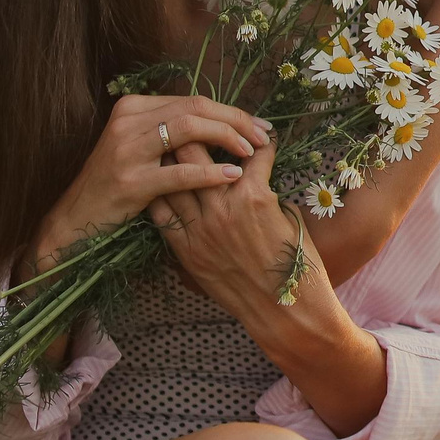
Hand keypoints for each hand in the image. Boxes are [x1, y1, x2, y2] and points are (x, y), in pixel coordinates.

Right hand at [31, 94, 273, 269]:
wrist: (77, 217)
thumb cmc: (117, 182)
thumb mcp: (140, 146)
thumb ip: (171, 129)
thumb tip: (223, 121)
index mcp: (133, 107)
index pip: (192, 100)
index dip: (231, 111)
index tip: (259, 125)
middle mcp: (128, 120)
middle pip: (195, 109)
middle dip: (236, 121)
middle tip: (263, 136)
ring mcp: (127, 150)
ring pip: (188, 129)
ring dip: (226, 138)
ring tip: (250, 152)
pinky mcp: (131, 181)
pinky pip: (180, 172)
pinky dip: (210, 172)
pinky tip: (232, 175)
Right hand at [151, 145, 385, 433]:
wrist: (283, 313)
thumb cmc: (248, 297)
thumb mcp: (204, 274)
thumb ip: (192, 243)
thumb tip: (189, 220)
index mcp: (181, 241)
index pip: (156, 193)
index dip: (161, 166)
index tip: (168, 151)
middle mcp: (196, 222)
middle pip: (175, 163)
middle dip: (183, 138)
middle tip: (198, 125)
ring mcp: (224, 209)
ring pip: (206, 153)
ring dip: (221, 135)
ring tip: (232, 125)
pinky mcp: (255, 200)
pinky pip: (255, 158)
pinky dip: (262, 146)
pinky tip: (266, 139)